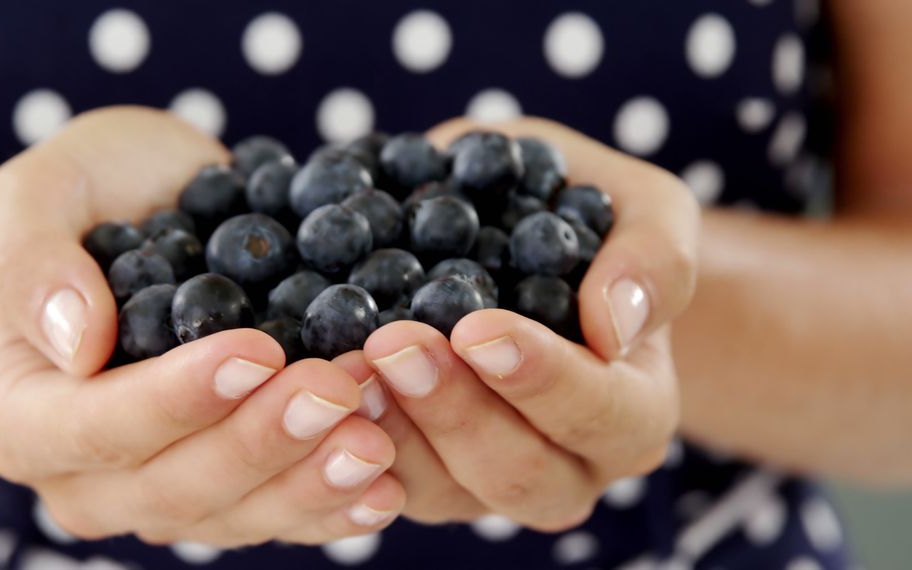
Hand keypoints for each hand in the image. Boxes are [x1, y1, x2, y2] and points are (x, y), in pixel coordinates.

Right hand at [0, 106, 403, 545]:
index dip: (177, 398)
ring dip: (310, 480)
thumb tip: (74, 337)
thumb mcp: (44, 193)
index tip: (256, 349)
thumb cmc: (92, 198)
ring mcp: (162, 493)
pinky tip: (387, 485)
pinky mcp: (230, 491)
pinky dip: (334, 506)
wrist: (152, 218)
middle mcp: (88, 477)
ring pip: (236, 515)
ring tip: (376, 436)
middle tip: (337, 388)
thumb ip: (34, 261)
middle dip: (262, 442)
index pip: (96, 427)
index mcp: (23, 415)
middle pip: (174, 487)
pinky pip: (278, 516)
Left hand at [342, 116, 698, 529]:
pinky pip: (388, 481)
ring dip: (392, 432)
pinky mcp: (428, 474)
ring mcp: (492, 479)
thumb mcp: (646, 210)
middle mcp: (571, 465)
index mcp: (634, 409)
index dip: (540, 379)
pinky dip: (351, 439)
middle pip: (519, 476)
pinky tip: (321, 385)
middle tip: (394, 344)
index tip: (477, 328)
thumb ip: (654, 257)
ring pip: (445, 493)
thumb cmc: (596, 223)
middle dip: (454, 412)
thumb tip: (617, 322)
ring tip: (346, 365)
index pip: (599, 413)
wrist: (535, 236)